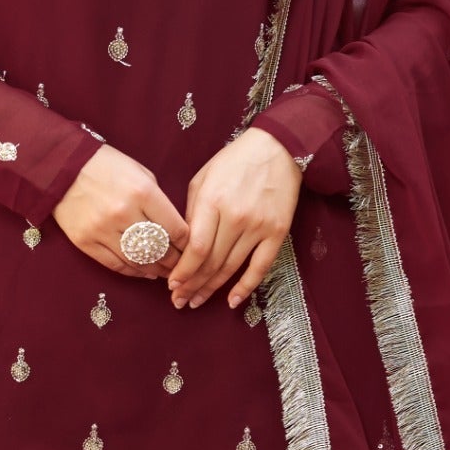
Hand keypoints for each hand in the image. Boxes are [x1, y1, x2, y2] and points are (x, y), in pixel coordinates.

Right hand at [52, 143, 186, 279]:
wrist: (62, 166)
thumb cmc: (106, 166)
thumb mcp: (140, 172)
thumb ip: (158, 200)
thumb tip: (174, 229)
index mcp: (143, 193)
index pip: (176, 229)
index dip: (188, 244)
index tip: (191, 248)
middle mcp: (124, 213)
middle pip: (159, 249)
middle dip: (175, 261)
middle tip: (182, 266)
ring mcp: (102, 230)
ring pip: (138, 262)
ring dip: (155, 270)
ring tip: (165, 272)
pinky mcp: (86, 242)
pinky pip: (115, 265)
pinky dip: (133, 272)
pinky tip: (143, 271)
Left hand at [169, 128, 302, 311]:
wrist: (278, 148)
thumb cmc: (235, 161)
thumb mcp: (203, 178)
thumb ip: (192, 211)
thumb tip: (183, 245)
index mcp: (213, 201)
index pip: (196, 247)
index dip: (183, 271)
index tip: (171, 284)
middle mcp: (235, 217)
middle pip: (211, 262)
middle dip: (192, 285)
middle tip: (178, 301)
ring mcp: (258, 226)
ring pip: (231, 267)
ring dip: (212, 288)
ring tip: (196, 302)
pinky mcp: (277, 232)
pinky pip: (260, 266)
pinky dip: (246, 287)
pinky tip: (231, 301)